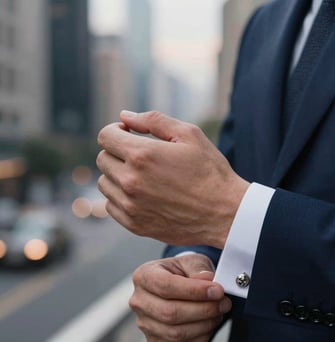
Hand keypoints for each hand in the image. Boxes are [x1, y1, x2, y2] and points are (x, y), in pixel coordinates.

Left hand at [96, 110, 249, 248]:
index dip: (116, 131)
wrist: (224, 214)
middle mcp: (130, 181)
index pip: (105, 136)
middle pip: (103, 159)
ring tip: (142, 176)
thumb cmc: (210, 172)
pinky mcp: (134, 225)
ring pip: (105, 183)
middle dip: (117, 152)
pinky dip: (120, 197)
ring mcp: (131, 206)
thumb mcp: (189, 135)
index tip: (129, 134)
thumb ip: (153, 121)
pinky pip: (111, 206)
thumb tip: (125, 116)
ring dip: (117, 175)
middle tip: (140, 156)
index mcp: (142, 155)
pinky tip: (141, 194)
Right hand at [129, 254, 231, 341]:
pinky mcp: (154, 339)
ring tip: (219, 313)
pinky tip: (210, 324)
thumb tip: (207, 280)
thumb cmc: (181, 271)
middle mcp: (139, 300)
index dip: (194, 291)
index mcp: (144, 275)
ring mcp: (144, 323)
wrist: (175, 283)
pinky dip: (200, 338)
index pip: (166, 286)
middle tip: (224, 303)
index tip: (218, 290)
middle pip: (170, 312)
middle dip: (203, 310)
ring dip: (204, 325)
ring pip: (175, 332)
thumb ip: (198, 268)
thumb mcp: (190, 261)